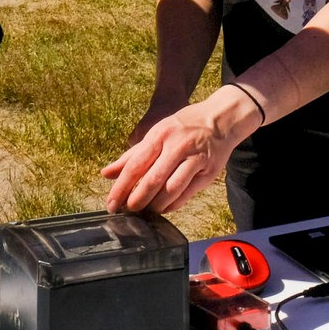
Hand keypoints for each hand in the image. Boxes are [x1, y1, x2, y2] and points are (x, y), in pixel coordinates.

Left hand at [100, 87, 261, 213]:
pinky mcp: (209, 171)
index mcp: (161, 134)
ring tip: (146, 211)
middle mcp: (178, 146)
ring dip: (155, 205)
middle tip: (127, 211)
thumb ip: (132, 155)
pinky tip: (163, 208)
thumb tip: (106, 174)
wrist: (222, 118)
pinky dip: (172, 205)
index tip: (111, 203)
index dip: (121, 187)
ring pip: (171, 189)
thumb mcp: (157, 133)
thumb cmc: (185, 126)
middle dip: (137, 200)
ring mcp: (195, 159)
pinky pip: (187, 194)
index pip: (136, 165)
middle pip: (152, 179)